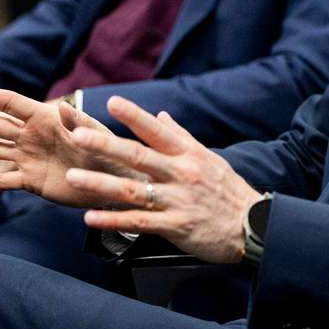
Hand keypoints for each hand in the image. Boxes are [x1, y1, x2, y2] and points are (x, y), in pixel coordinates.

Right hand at [0, 84, 128, 206]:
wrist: (115, 182)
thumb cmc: (109, 151)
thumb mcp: (95, 135)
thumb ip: (78, 122)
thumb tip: (62, 107)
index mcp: (46, 118)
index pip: (11, 103)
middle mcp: (33, 136)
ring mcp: (29, 158)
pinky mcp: (32, 180)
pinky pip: (3, 181)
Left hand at [61, 97, 261, 262]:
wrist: (254, 227)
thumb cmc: (229, 191)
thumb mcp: (209, 159)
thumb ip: (182, 137)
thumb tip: (161, 115)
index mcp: (189, 155)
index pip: (157, 131)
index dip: (135, 116)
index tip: (112, 102)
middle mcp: (181, 174)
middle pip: (138, 157)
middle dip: (106, 145)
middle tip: (78, 135)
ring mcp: (177, 201)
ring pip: (133, 190)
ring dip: (100, 183)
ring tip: (73, 177)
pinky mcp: (176, 227)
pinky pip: (138, 223)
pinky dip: (113, 220)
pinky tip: (91, 218)